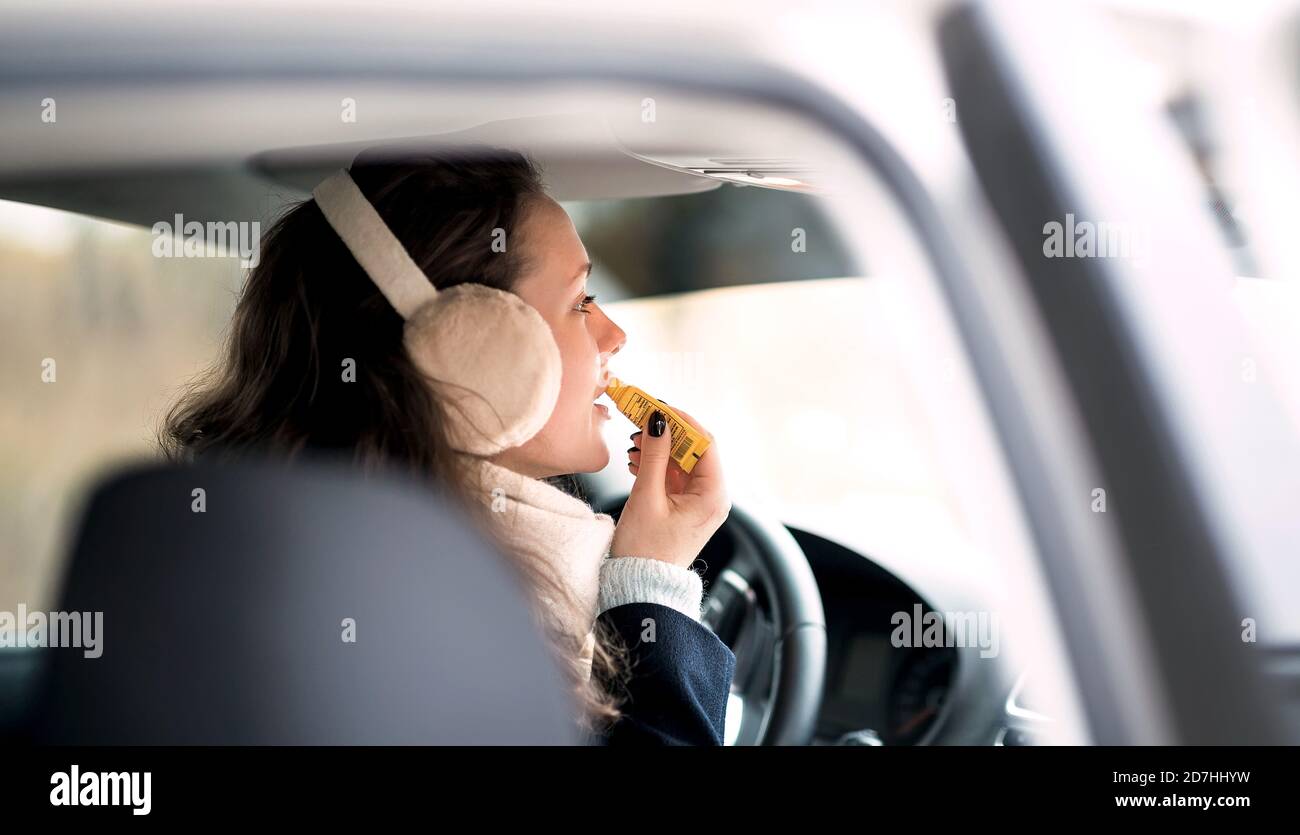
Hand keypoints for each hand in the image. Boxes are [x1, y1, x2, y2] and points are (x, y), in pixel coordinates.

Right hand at [609, 404, 730, 570]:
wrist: (639, 588)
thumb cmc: (644, 552)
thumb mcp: (647, 497)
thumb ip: (653, 454)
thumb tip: (657, 419)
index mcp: (713, 496)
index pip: (705, 442)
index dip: (681, 420)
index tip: (656, 405)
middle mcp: (713, 498)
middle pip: (695, 449)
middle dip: (668, 432)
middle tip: (640, 417)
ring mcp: (700, 503)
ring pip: (683, 461)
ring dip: (660, 448)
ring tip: (633, 444)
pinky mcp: (685, 508)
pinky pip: (675, 476)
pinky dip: (657, 465)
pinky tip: (636, 461)